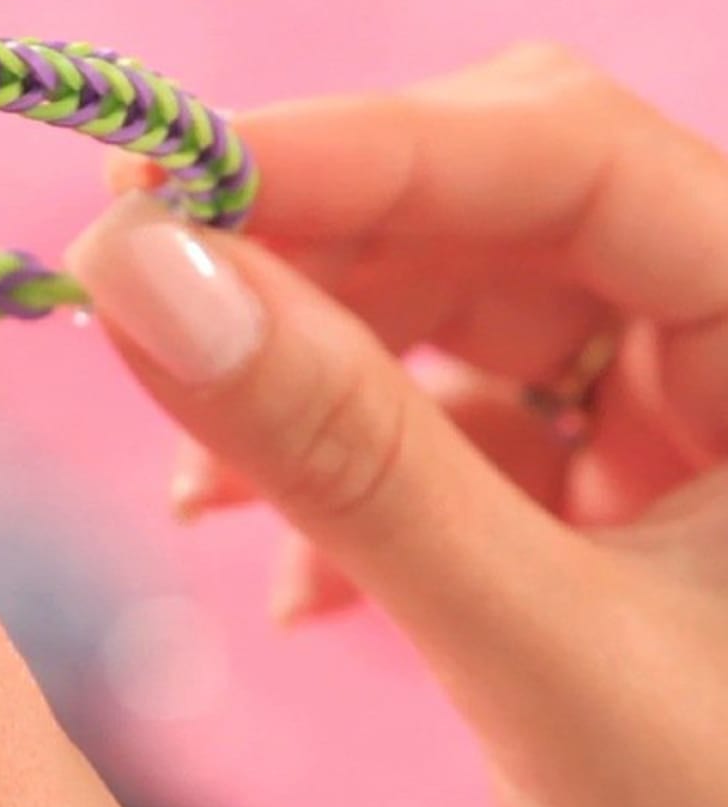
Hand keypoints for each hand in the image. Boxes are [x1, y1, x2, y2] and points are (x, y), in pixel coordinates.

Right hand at [69, 43, 727, 806]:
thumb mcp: (547, 657)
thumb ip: (352, 460)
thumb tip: (143, 274)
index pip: (567, 154)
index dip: (355, 149)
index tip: (164, 179)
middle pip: (485, 216)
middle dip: (306, 265)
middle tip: (144, 302)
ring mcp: (663, 416)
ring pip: (443, 316)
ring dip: (300, 387)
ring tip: (200, 491)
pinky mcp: (590, 490)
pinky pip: (440, 426)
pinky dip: (342, 480)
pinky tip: (295, 580)